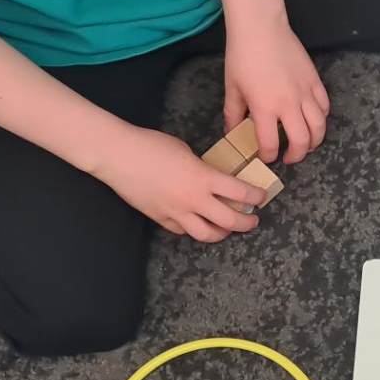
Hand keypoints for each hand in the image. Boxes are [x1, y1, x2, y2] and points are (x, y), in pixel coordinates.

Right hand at [92, 124, 261, 240]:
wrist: (118, 155)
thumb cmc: (151, 145)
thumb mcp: (186, 152)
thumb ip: (202, 169)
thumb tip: (211, 179)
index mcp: (203, 178)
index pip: (240, 192)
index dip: (256, 196)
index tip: (262, 196)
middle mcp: (193, 200)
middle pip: (229, 221)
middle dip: (246, 222)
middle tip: (253, 220)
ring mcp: (176, 213)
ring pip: (207, 235)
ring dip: (222, 233)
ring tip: (227, 229)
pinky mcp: (160, 218)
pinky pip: (183, 231)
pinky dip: (193, 228)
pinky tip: (197, 223)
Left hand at [224, 14, 329, 163]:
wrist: (261, 27)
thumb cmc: (242, 56)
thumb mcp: (232, 87)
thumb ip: (233, 114)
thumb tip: (232, 132)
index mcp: (265, 108)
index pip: (271, 144)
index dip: (268, 156)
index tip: (266, 157)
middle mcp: (288, 104)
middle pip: (301, 141)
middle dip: (296, 155)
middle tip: (289, 157)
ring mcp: (305, 92)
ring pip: (319, 127)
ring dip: (314, 141)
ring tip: (307, 144)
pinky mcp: (315, 81)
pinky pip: (324, 106)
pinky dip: (321, 118)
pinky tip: (313, 120)